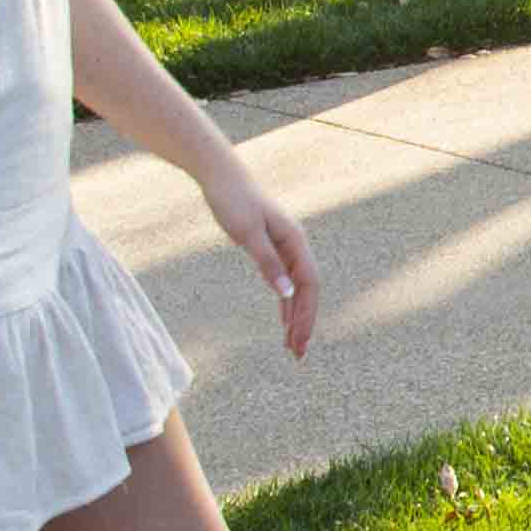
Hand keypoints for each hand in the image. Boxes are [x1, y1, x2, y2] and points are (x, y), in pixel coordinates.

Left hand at [206, 163, 320, 358]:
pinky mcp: (271, 248)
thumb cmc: (233, 201)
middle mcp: (295, 245)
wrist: (221, 177)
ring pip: (297, 288)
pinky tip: (283, 319)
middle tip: (298, 354)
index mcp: (294, 241)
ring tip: (292, 345)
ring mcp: (285, 247)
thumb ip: (268, 264)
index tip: (299, 341)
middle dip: (304, 322)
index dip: (306, 315)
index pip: (309, 285)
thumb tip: (288, 293)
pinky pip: (285, 281)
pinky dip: (286, 302)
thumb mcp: (247, 234)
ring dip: (296, 316)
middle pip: (307, 290)